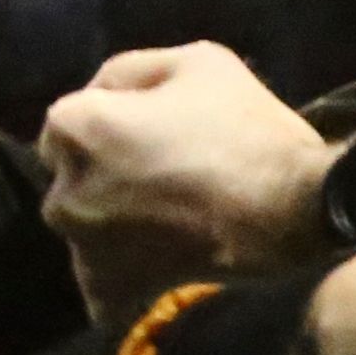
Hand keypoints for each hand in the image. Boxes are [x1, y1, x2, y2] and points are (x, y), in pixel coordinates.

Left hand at [42, 44, 341, 333]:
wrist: (293, 213)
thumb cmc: (245, 131)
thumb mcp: (200, 62)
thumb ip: (133, 71)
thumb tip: (105, 92)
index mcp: (75, 127)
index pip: (71, 118)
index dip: (117, 119)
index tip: (158, 129)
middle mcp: (62, 190)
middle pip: (76, 176)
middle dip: (108, 172)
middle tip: (167, 173)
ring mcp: (83, 248)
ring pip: (88, 228)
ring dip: (116, 223)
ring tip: (173, 220)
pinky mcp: (110, 292)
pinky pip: (105, 284)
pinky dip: (128, 275)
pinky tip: (166, 260)